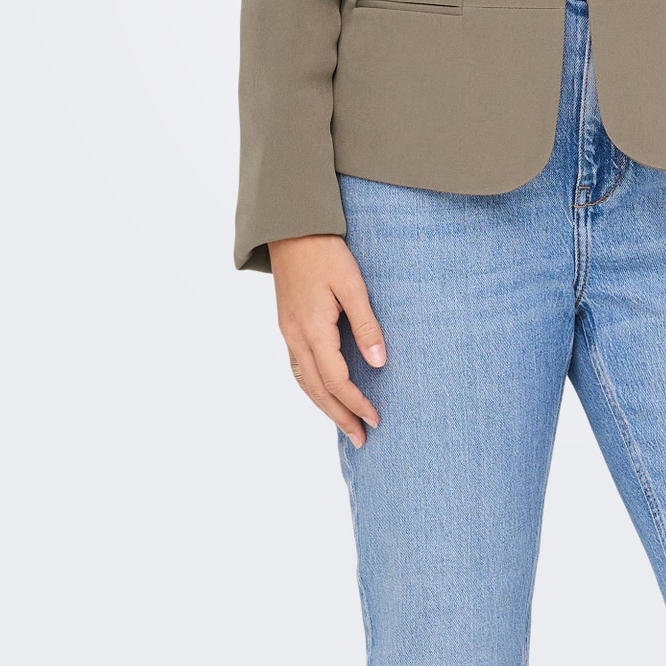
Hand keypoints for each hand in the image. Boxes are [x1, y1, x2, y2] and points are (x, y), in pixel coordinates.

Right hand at [269, 233, 386, 446]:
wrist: (290, 227)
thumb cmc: (326, 251)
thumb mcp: (352, 284)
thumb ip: (365, 324)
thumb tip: (379, 363)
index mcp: (313, 329)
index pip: (336, 380)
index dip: (356, 403)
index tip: (376, 419)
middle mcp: (295, 336)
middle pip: (317, 390)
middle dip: (340, 416)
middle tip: (362, 439)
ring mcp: (288, 331)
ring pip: (304, 381)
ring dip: (324, 406)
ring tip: (344, 424)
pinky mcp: (287, 324)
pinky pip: (298, 367)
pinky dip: (312, 387)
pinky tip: (324, 391)